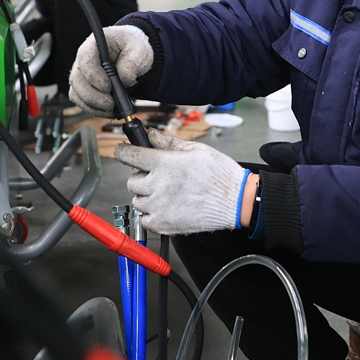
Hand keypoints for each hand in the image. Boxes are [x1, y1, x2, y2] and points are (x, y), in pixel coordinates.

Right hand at [69, 25, 152, 116]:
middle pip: (77, 80)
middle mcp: (83, 60)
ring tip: (112, 109)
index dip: (94, 76)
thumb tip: (124, 80)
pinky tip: (109, 111)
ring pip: (76, 94)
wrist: (132, 56)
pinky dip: (94, 110)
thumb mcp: (139, 50)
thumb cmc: (132, 48)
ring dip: (93, 106)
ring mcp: (81, 75)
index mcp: (95, 45)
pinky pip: (81, 102)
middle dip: (93, 96)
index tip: (108, 87)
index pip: (85, 60)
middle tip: (111, 104)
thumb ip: (132, 62)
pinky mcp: (83, 88)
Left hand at [115, 130, 247, 235]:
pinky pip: (145, 219)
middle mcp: (157, 185)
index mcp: (164, 163)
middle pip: (132, 180)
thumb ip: (169, 142)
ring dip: (147, 196)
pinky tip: (168, 207)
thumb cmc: (219, 174)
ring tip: (167, 194)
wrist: (236, 202)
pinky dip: (153, 214)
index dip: (124, 151)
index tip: (123, 151)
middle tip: (159, 177)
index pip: (129, 155)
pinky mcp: (163, 224)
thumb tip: (150, 135)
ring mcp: (159, 207)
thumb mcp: (196, 149)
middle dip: (142, 177)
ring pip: (138, 200)